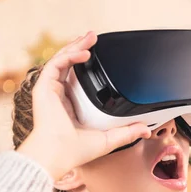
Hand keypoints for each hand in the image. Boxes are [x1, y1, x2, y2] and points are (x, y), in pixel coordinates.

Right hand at [17, 31, 150, 180]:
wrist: (58, 153)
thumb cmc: (74, 151)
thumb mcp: (108, 139)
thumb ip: (127, 132)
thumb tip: (145, 130)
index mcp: (70, 104)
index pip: (76, 77)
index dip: (86, 64)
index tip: (100, 55)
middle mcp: (60, 95)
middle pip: (69, 64)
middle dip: (81, 48)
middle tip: (94, 38)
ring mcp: (51, 90)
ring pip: (61, 60)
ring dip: (76, 46)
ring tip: (90, 38)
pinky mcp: (44, 88)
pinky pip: (55, 64)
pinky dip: (69, 56)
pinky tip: (84, 53)